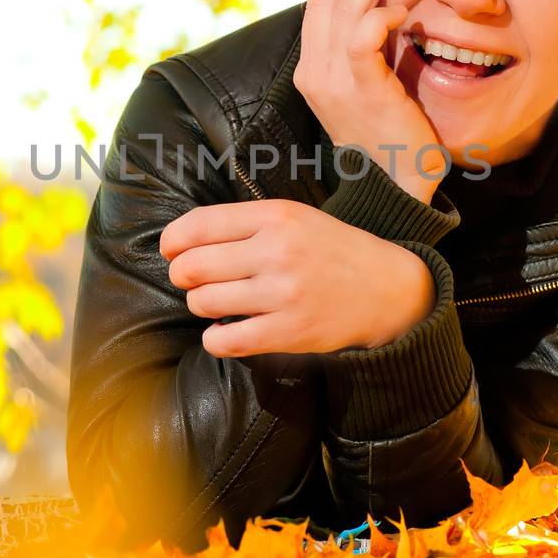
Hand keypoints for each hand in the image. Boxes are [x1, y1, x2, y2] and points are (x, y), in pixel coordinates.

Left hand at [160, 199, 435, 357]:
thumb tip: (181, 241)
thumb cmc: (332, 250)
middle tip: (190, 280)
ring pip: (204, 302)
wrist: (387, 289)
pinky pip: (226, 340)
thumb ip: (245, 223)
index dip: (173, 240)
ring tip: (215, 303)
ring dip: (200, 305)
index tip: (170, 250)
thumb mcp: (296, 217)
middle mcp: (278, 252)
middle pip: (193, 266)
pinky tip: (223, 332)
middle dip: (181, 276)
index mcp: (276, 217)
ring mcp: (284, 294)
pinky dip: (214, 339)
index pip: (200, 225)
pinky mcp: (290, 332)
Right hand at [294, 0, 443, 203]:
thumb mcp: (374, 78)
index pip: (319, 3)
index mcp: (312, 68)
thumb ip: (372, 41)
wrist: (397, 183)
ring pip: (344, 10)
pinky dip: (381, 15)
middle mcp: (314, 73)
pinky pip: (362, 39)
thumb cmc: (391, 131)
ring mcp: (334, 83)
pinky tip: (403, 10)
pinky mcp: (362, 91)